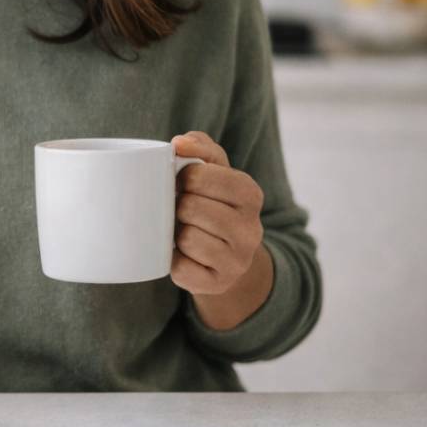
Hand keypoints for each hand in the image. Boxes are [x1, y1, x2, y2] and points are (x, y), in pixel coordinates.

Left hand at [169, 131, 264, 296]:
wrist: (227, 255)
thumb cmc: (212, 202)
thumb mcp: (213, 169)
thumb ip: (200, 146)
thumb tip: (180, 143)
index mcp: (250, 194)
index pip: (201, 175)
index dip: (183, 177)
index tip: (183, 182)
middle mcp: (251, 229)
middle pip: (190, 207)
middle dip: (179, 205)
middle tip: (183, 209)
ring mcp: (238, 261)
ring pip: (186, 237)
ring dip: (176, 232)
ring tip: (185, 230)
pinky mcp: (218, 284)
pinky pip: (181, 268)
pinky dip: (174, 260)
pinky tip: (184, 255)